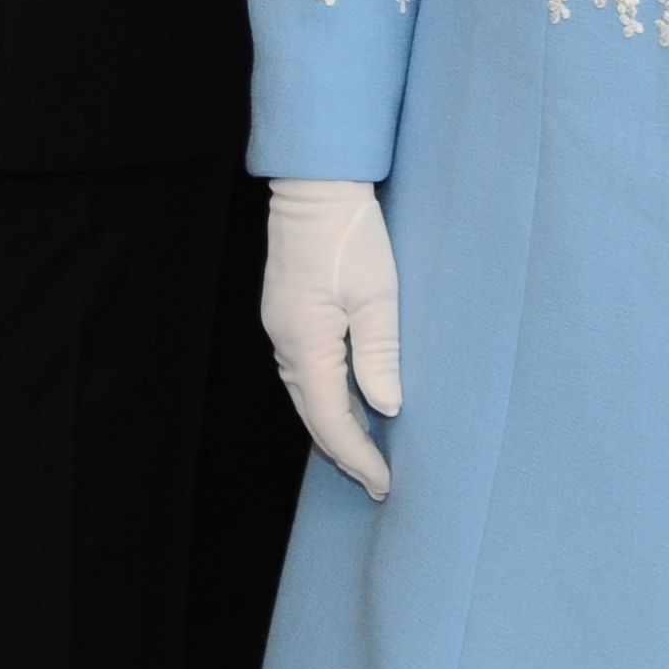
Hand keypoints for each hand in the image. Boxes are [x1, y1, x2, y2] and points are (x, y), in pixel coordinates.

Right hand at [265, 178, 401, 500]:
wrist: (315, 186)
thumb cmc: (348, 233)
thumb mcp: (377, 294)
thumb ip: (380, 354)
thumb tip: (385, 408)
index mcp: (305, 342)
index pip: (330, 418)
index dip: (357, 455)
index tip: (384, 482)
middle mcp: (285, 341)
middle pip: (312, 414)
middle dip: (344, 452)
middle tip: (377, 482)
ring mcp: (282, 327)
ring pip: (307, 395)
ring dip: (336, 427)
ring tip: (368, 454)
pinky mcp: (288, 314)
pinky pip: (306, 372)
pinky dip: (329, 398)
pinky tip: (352, 404)